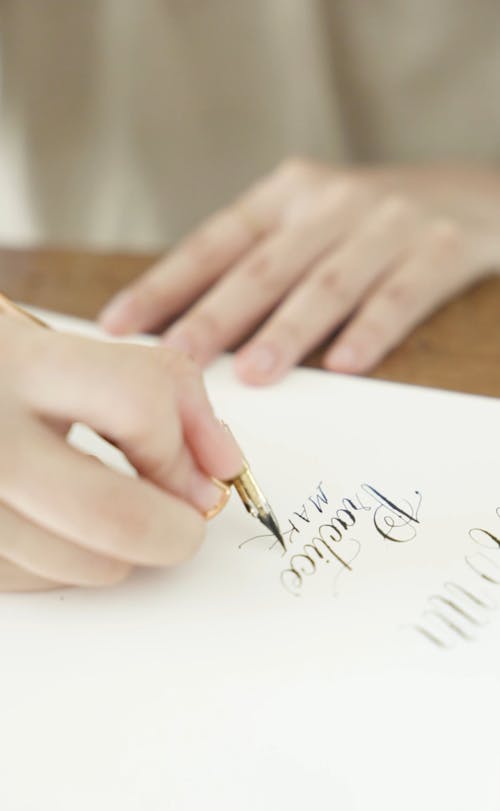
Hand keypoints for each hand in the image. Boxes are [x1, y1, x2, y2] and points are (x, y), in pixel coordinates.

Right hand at [0, 316, 241, 590]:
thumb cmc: (1, 377)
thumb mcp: (70, 355)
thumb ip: (167, 390)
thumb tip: (225, 470)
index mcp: (18, 360)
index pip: (137, 402)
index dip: (182, 451)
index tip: (194, 477)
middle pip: (110, 513)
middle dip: (171, 534)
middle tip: (182, 532)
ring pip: (70, 564)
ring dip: (116, 558)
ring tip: (109, 523)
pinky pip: (24, 580)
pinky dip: (60, 569)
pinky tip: (53, 531)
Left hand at [100, 161, 499, 382]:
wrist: (473, 195)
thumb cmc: (370, 225)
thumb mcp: (308, 223)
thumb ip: (259, 264)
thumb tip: (186, 329)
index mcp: (287, 194)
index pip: (214, 242)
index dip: (165, 284)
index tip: (119, 324)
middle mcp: (332, 203)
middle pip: (263, 267)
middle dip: (215, 316)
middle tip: (177, 360)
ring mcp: (388, 224)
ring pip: (327, 284)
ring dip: (287, 331)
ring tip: (253, 373)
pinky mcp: (440, 250)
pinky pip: (400, 296)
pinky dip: (370, 331)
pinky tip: (344, 365)